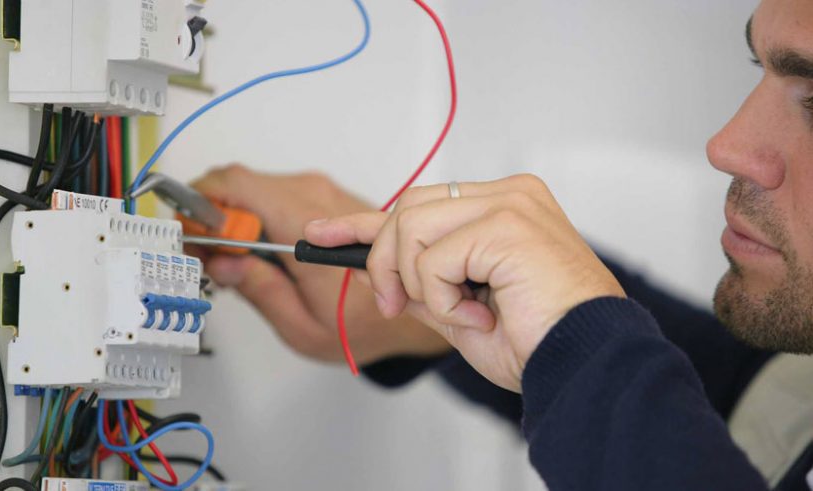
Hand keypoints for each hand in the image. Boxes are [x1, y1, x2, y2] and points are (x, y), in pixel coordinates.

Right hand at [191, 164, 449, 362]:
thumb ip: (258, 289)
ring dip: (235, 218)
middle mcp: (314, 197)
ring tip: (233, 260)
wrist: (416, 302)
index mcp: (304, 225)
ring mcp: (322, 193)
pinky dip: (258, 218)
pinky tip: (259, 252)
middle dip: (214, 216)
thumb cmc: (367, 322)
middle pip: (240, 184)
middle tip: (206, 255)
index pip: (236, 184)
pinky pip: (277, 196)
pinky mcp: (326, 198)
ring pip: (257, 189)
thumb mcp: (302, 325)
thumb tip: (222, 261)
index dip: (200, 202)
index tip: (187, 232)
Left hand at [304, 174, 625, 391]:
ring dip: (419, 283)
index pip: (418, 204)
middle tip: (398, 305)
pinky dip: (442, 298)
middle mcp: (507, 195)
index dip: (363, 221)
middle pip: (407, 208)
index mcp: (502, 208)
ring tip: (459, 312)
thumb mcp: (462, 310)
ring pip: (411, 226)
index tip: (322, 233)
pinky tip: (478, 315)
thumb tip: (380, 273)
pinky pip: (433, 258)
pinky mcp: (506, 224)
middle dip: (385, 261)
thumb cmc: (539, 341)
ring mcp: (509, 204)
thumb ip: (424, 283)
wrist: (585, 364)